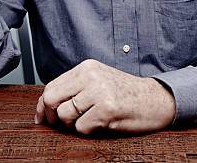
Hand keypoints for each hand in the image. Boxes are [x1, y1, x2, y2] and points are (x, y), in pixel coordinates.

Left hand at [34, 59, 175, 133]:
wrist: (155, 100)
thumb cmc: (124, 94)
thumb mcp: (97, 82)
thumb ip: (73, 89)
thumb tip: (42, 107)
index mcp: (86, 67)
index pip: (51, 86)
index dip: (43, 106)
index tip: (41, 118)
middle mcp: (90, 75)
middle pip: (51, 99)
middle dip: (53, 116)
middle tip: (62, 124)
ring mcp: (99, 91)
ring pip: (65, 115)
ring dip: (74, 124)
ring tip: (91, 119)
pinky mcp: (106, 108)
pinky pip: (81, 127)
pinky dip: (89, 130)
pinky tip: (103, 122)